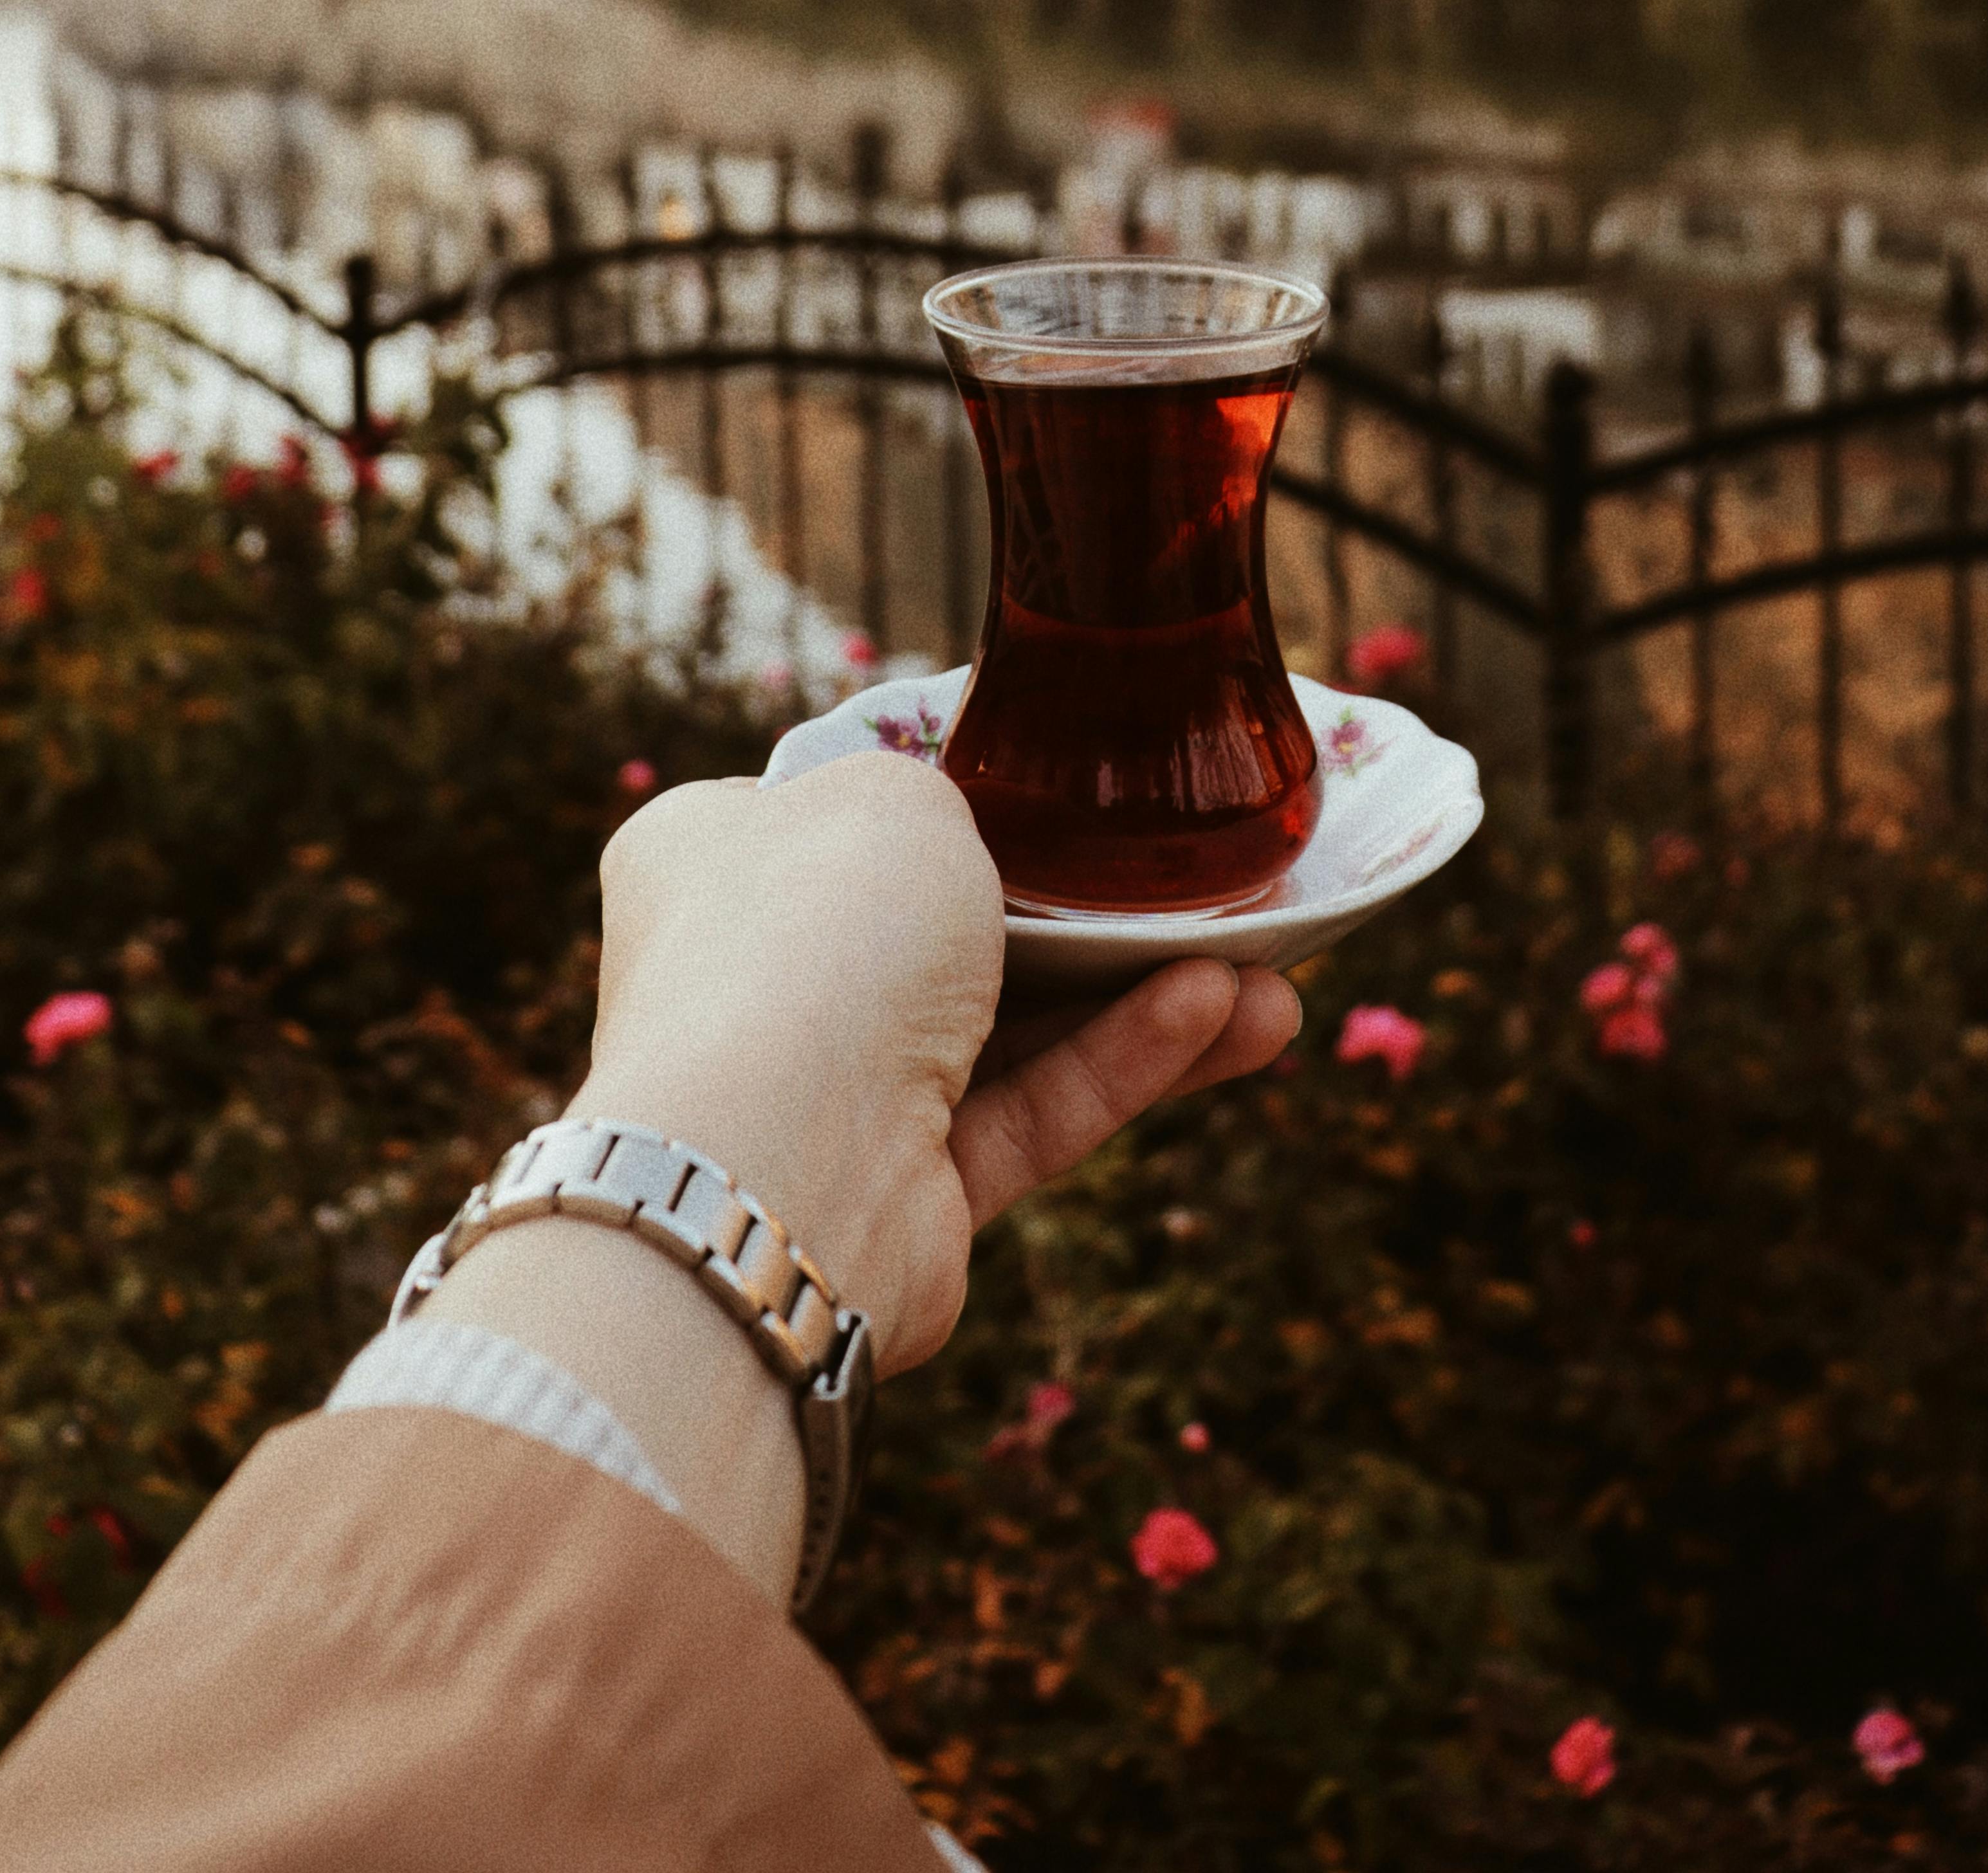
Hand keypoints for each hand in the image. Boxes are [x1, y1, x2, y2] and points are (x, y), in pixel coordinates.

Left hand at [578, 751, 1300, 1370]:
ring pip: (1010, 1029)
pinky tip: (1232, 1018)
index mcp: (712, 858)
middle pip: (940, 930)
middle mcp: (760, 976)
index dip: (939, 798)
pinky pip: (1032, 1112)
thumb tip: (974, 845)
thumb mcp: (892, 797)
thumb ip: (946, 802)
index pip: (829, 814)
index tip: (1049, 789)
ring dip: (1141, 996)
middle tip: (1200, 890)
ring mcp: (831, 1094)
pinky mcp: (905, 1198)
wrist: (777, 1166)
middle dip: (1078, 912)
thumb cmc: (815, 938)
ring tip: (1275, 972)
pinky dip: (1124, 1064)